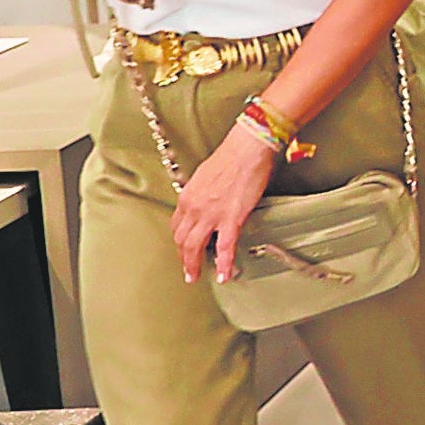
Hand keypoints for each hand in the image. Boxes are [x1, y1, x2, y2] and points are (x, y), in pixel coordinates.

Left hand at [172, 121, 281, 284]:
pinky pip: (224, 247)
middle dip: (183, 258)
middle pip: (182, 240)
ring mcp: (211, 215)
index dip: (179, 242)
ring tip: (197, 277)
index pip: (177, 226)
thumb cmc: (232, 156)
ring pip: (195, 247)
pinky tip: (223, 275)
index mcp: (187, 197)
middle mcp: (194, 208)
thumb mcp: (206, 175)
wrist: (247, 148)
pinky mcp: (231, 218)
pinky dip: (223, 264)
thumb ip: (202, 193)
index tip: (184, 250)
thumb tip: (206, 201)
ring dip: (194, 266)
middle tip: (188, 271)